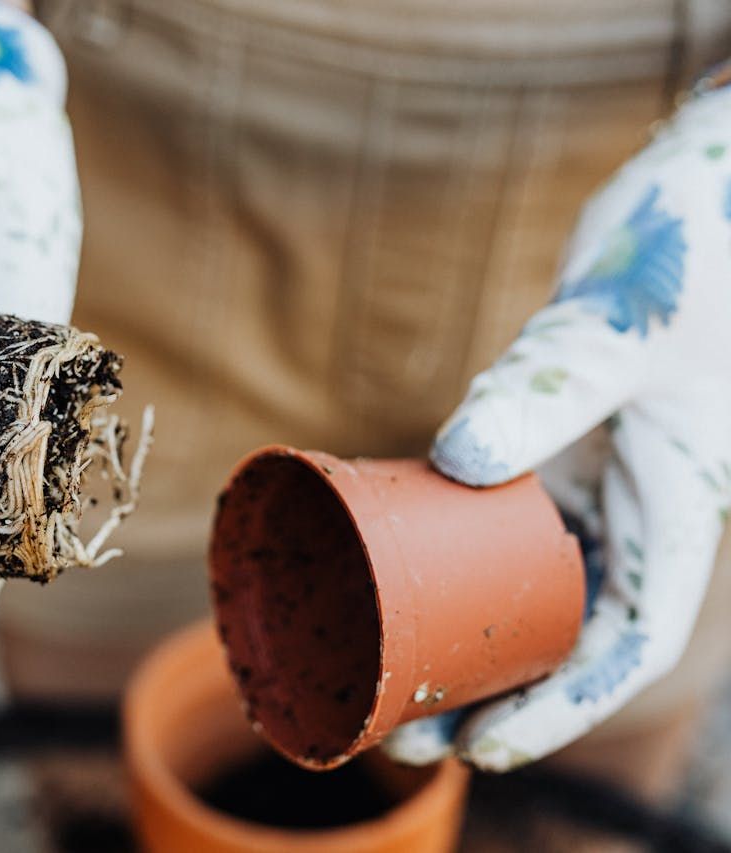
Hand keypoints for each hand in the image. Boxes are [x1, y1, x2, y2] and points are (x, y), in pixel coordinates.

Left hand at [384, 89, 730, 770]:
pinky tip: (383, 577)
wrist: (695, 191)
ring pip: (521, 582)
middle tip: (396, 730)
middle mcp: (628, 507)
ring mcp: (585, 473)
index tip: (481, 749)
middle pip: (559, 630)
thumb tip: (456, 460)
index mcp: (671, 511)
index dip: (558, 708)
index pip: (622, 643)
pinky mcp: (544, 435)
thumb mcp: (621, 330)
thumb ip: (549, 388)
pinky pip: (492, 516)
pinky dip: (445, 556)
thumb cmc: (689, 255)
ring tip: (374, 675)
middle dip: (488, 690)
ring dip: (458, 635)